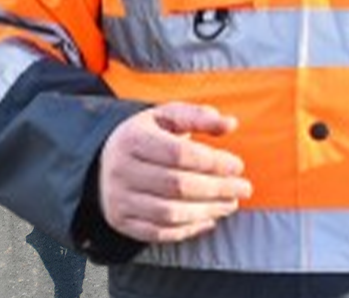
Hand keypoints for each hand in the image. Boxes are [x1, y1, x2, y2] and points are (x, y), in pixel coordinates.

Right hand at [97, 103, 250, 243]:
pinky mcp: (121, 221)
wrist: (104, 161)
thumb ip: (199, 116)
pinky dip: (188, 230)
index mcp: (133, 140)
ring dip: (207, 211)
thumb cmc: (148, 136)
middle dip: (217, 188)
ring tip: (231, 204)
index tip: (238, 166)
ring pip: (169, 213)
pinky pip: (158, 232)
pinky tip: (209, 220)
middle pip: (177, 185)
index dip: (213, 162)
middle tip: (244, 188)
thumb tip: (230, 124)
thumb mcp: (168, 116)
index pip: (180, 154)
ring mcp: (119, 199)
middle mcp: (121, 171)